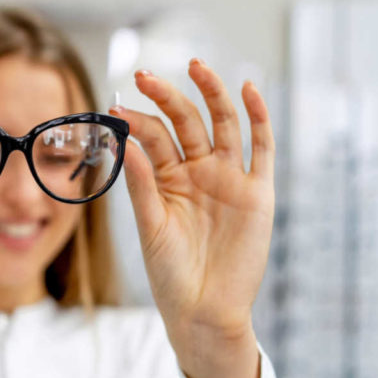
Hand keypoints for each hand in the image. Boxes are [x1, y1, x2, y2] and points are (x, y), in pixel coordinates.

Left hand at [111, 60, 273, 377]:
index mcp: (168, 179)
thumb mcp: (150, 226)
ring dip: (212, 94)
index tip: (115, 106)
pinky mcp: (258, 192)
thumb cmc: (170, 274)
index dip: (137, 120)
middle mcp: (199, 172)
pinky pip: (262, 148)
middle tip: (144, 74)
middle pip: (186, 122)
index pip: (153, 137)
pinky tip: (248, 90)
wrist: (205, 311)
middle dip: (168, 96)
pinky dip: (258, 118)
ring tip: (196, 67)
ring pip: (223, 124)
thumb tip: (124, 141)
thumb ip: (141, 183)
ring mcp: (230, 178)